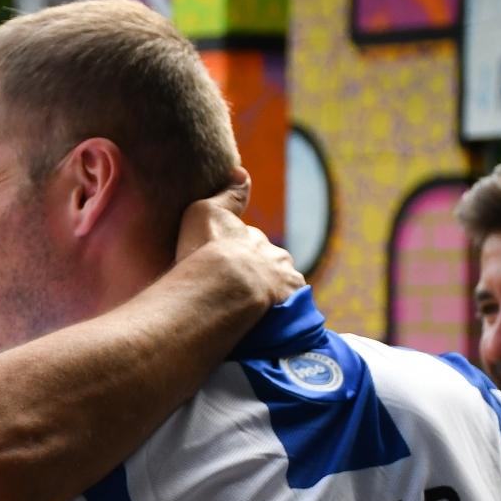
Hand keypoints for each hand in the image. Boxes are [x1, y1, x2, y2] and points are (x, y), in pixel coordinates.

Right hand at [175, 169, 303, 307]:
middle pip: (271, 268)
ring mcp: (287, 283)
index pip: (253, 245)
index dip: (240, 256)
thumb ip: (227, 194)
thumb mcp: (206, 212)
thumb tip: (242, 172)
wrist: (223, 287)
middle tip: (239, 295)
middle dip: (260, 278)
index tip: (227, 268)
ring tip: (250, 317)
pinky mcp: (293, 307)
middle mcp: (277, 257)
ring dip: (270, 300)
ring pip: (282, 291)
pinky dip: (280, 318)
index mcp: (256, 239)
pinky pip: (291, 314)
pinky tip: (265, 327)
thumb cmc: (207, 250)